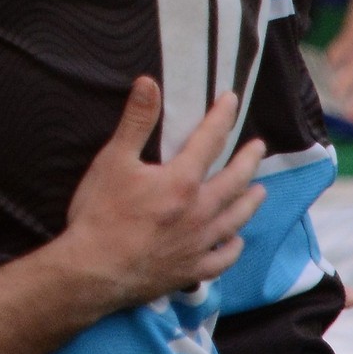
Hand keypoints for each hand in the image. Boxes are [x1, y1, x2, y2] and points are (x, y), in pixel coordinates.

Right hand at [64, 78, 265, 307]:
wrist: (93, 270)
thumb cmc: (101, 213)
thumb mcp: (113, 159)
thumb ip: (136, 121)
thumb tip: (149, 83)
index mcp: (181, 181)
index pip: (209, 141)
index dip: (221, 117)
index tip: (232, 100)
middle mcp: (200, 211)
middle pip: (234, 181)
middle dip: (248, 160)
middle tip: (258, 148)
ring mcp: (199, 243)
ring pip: (235, 219)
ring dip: (250, 202)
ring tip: (259, 191)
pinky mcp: (192, 270)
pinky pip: (223, 258)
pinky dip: (233, 246)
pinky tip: (235, 240)